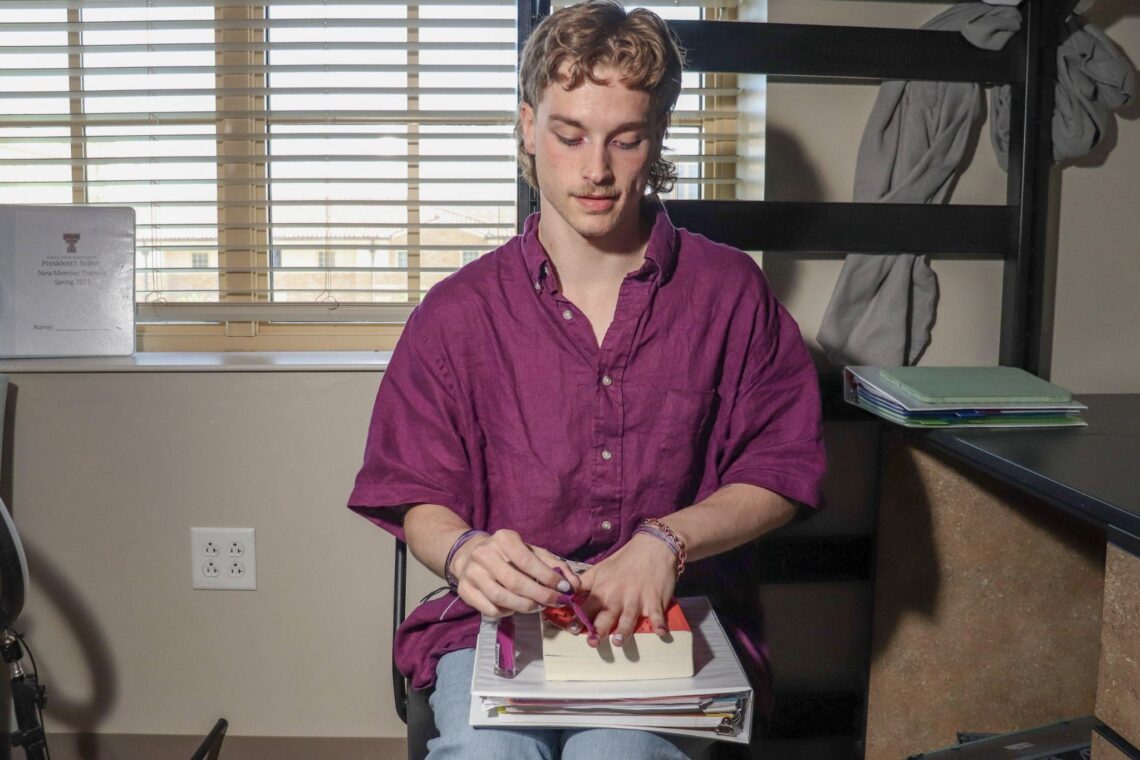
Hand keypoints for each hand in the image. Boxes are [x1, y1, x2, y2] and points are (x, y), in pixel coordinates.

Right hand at [451, 529, 582, 617]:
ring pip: (501, 598)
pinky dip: (507, 612)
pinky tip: (515, 607)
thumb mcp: (532, 552)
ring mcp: (472, 573)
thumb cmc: (508, 554)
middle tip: (556, 602)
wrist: (470, 554)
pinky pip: (490, 609)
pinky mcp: (464, 590)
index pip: (528, 561)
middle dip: (540, 596)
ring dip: (525, 606)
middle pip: (515, 582)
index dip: (548, 577)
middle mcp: (484, 554)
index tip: (566, 589)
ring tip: (537, 607)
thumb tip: (575, 584)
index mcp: (503, 539)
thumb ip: (555, 566)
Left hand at [578, 533, 676, 646]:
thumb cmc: (624, 560)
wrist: (652, 548)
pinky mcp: (655, 600)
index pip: (588, 607)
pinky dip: (659, 623)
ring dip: (624, 630)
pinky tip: (661, 632)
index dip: (579, 619)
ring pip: (629, 618)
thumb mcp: (599, 569)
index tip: (571, 630)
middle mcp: (618, 597)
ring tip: (618, 642)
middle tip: (592, 643)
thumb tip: (566, 594)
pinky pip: (657, 614)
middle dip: (599, 629)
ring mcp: (637, 599)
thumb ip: (583, 583)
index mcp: (603, 590)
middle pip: (606, 616)